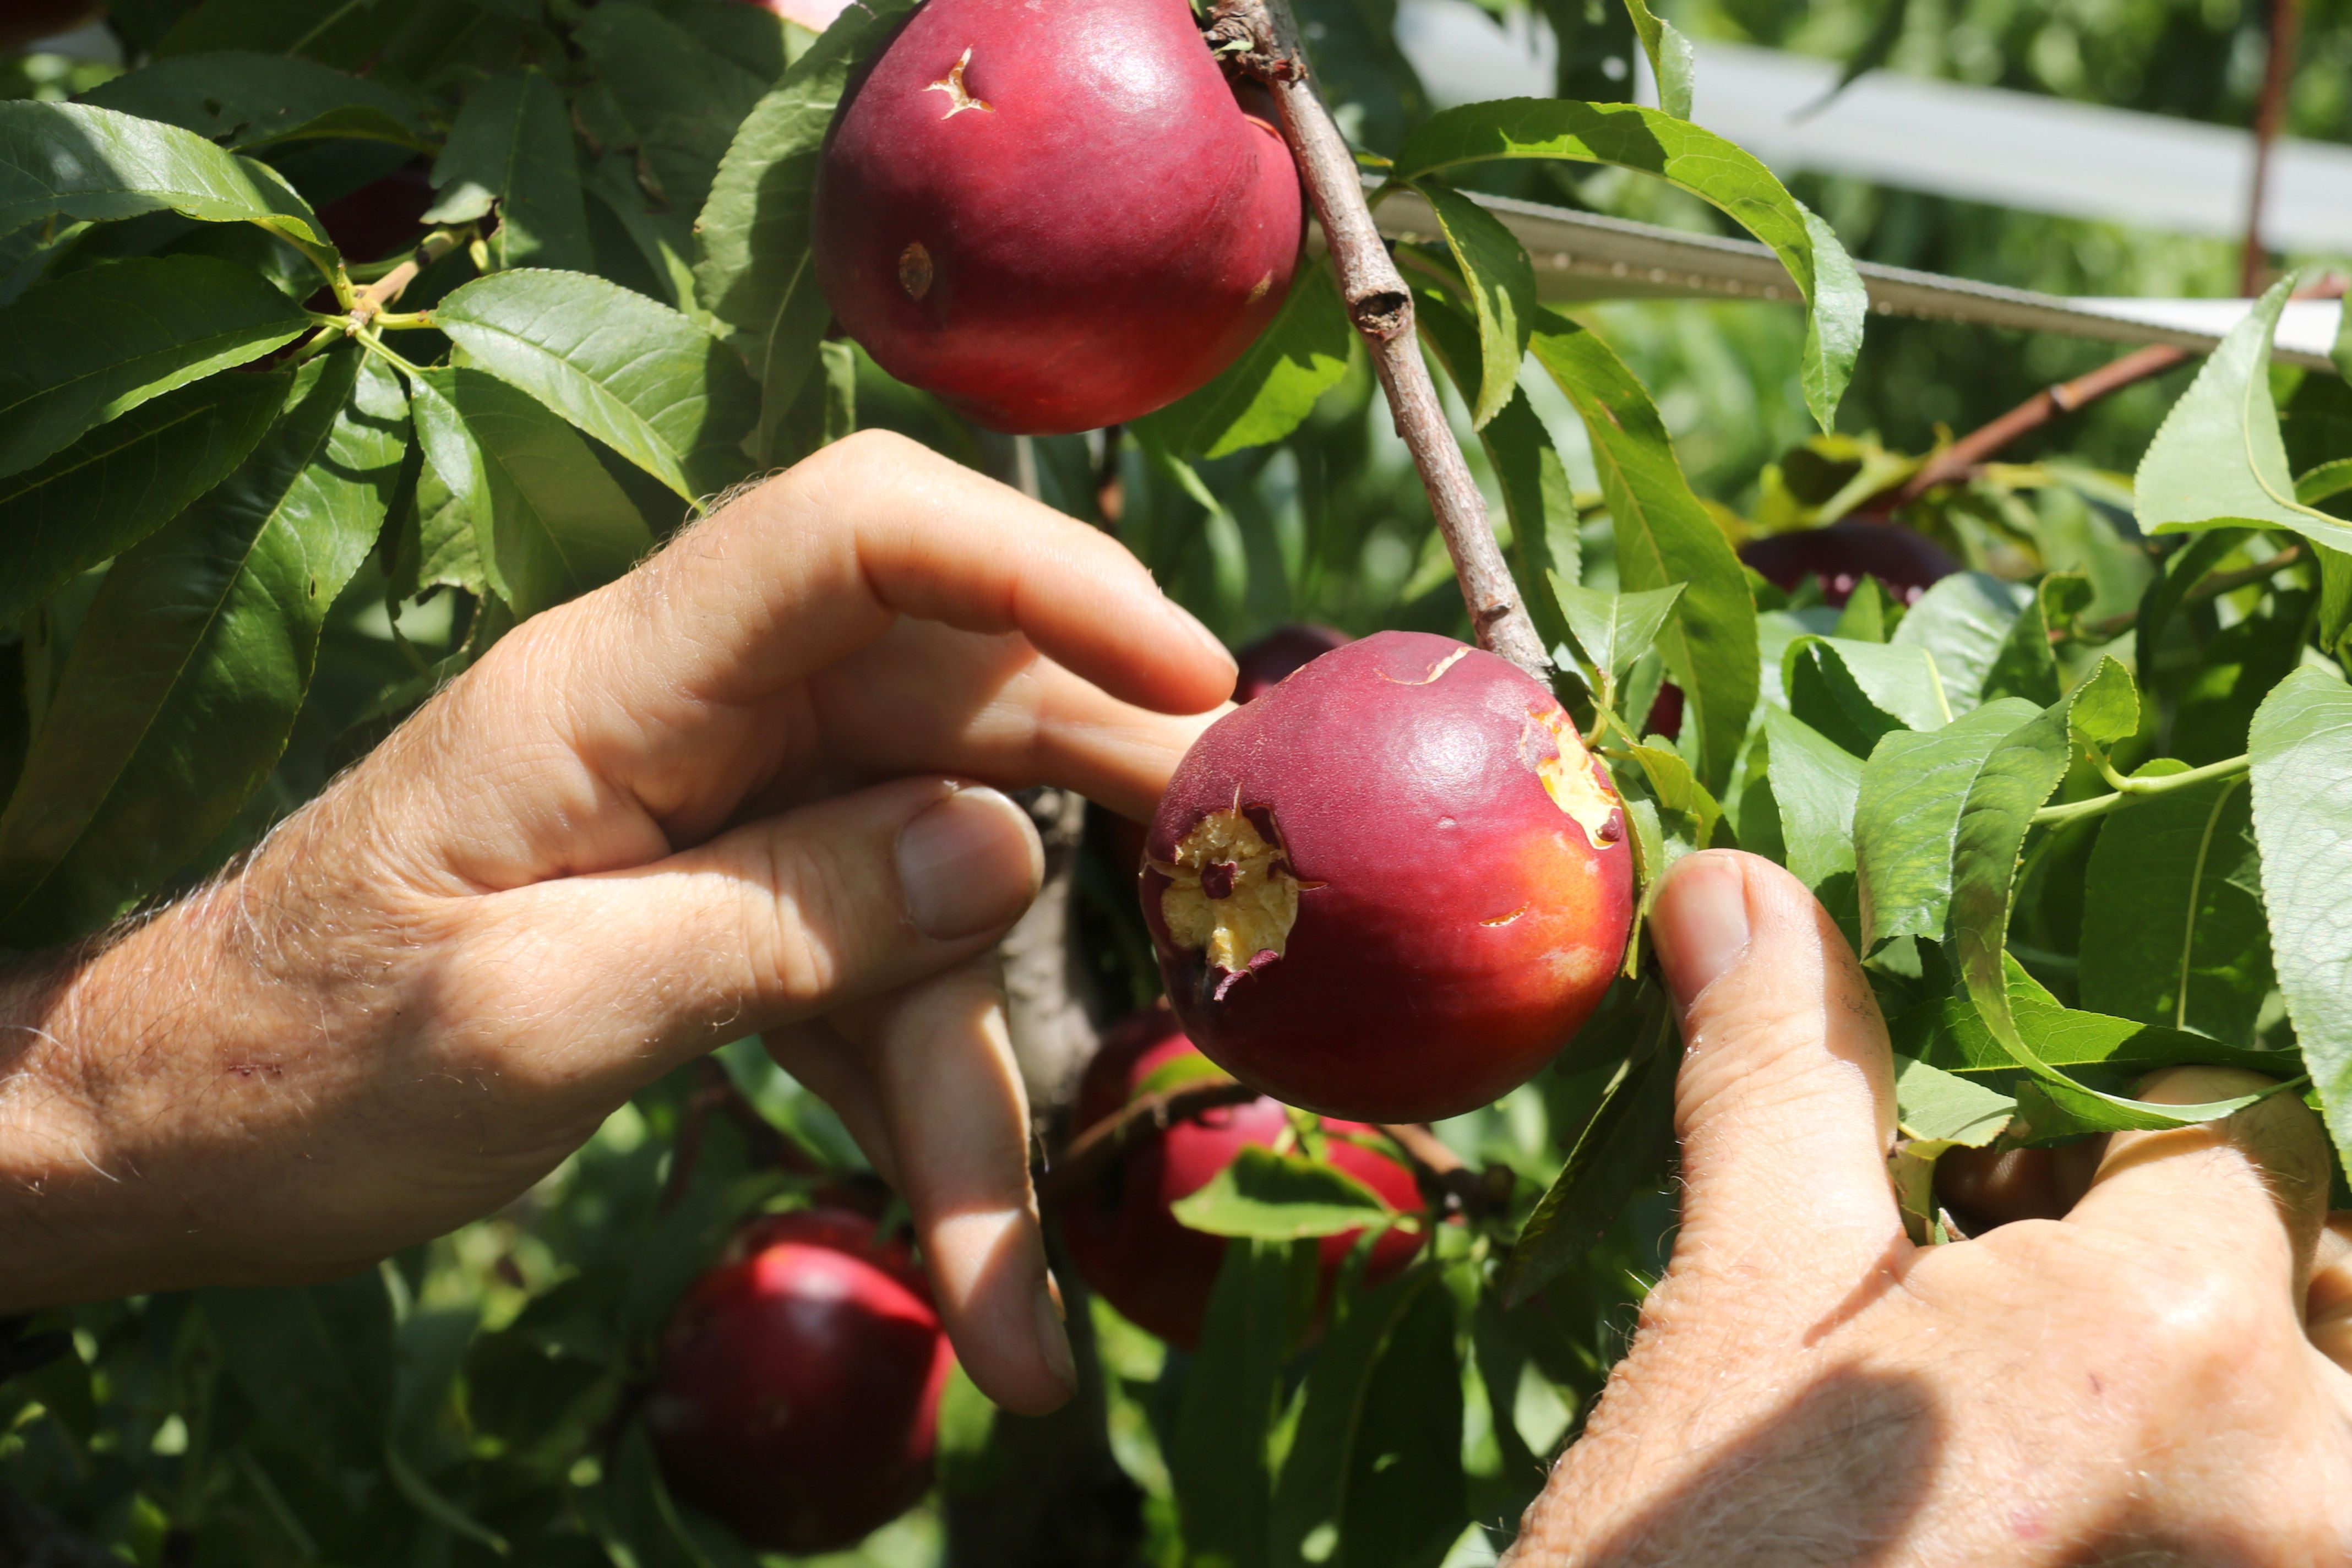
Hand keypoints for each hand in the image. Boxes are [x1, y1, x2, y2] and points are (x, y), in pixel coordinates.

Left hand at [0, 431, 1232, 1413]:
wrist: (177, 1131)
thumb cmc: (304, 1068)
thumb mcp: (537, 1015)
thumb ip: (778, 919)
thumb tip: (1004, 849)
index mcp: (614, 688)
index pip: (856, 536)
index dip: (1039, 570)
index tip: (1188, 675)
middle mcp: (693, 721)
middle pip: (947, 708)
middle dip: (1100, 809)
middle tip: (1248, 895)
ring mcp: (725, 816)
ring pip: (931, 895)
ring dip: (986, 1092)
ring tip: (1025, 1311)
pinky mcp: (736, 910)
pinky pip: (875, 991)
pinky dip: (923, 1133)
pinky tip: (971, 1287)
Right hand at [1504, 850, 2351, 1564]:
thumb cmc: (1705, 1565)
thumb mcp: (1743, 1319)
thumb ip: (1787, 1084)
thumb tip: (1735, 884)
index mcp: (2163, 1347)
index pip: (2235, 1129)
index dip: (2102, 1137)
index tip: (2003, 1189)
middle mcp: (2311, 1492)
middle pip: (2340, 1280)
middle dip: (2220, 1267)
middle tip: (2052, 1308)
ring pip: (2339, 1421)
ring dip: (2245, 1390)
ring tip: (2075, 1433)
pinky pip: (2305, 1505)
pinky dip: (2244, 1483)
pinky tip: (2068, 1508)